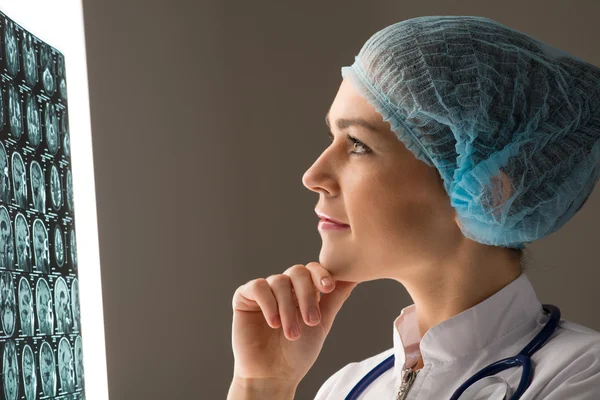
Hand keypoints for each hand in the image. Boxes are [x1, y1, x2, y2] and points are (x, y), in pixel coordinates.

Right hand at [230, 262, 357, 386]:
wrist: (273, 375)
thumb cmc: (298, 353)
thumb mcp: (322, 323)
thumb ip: (335, 298)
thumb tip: (355, 275)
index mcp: (302, 290)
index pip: (312, 269)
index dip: (321, 274)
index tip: (328, 288)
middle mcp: (283, 287)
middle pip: (297, 272)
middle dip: (306, 296)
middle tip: (311, 322)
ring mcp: (264, 291)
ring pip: (279, 281)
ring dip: (288, 309)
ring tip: (291, 334)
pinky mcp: (244, 297)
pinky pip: (258, 287)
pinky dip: (268, 303)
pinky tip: (273, 322)